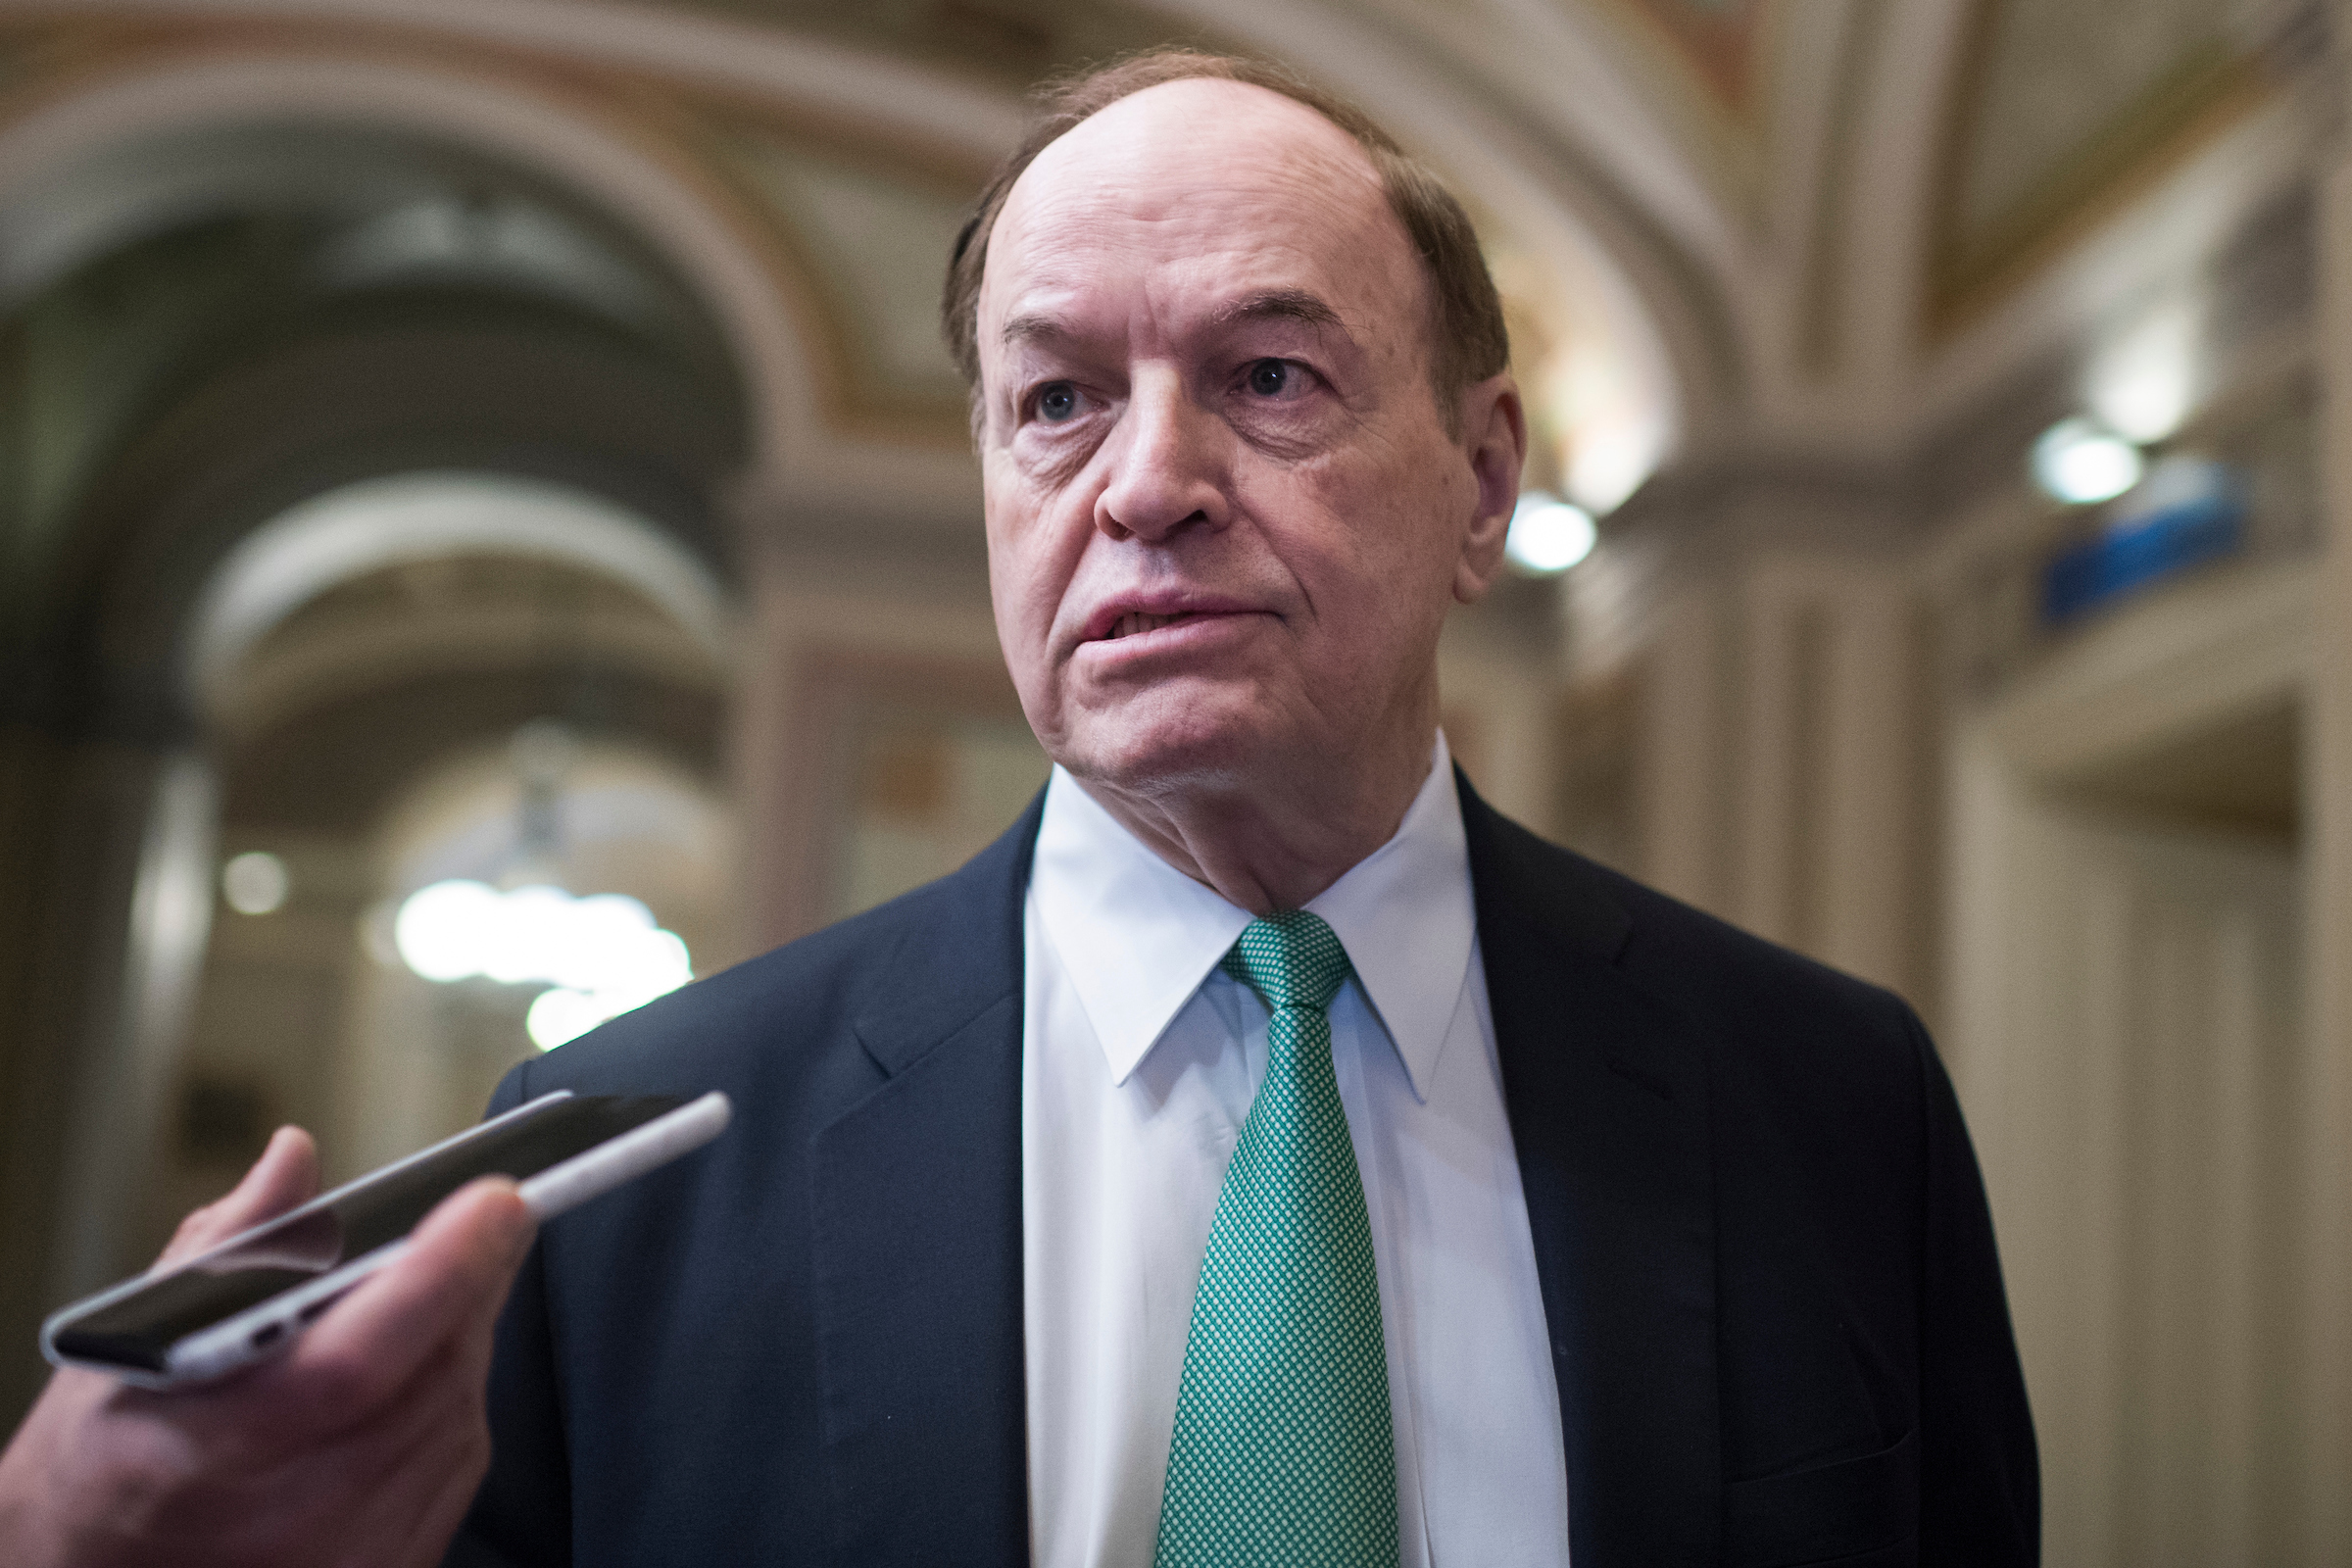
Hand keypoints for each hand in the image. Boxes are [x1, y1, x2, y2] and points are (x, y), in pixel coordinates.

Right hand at [0, 1126, 535, 1567]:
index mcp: (212, 1446)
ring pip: (457, 1410)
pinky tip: (412, 1373)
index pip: (351, 1362)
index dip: (437, 1276)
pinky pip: (457, 1463)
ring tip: (425, 1293)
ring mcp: (348, 1553)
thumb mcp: (134, 1342)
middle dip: (466, 1280)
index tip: (495, 1200)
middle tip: (477, 1216)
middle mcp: (290, 1514)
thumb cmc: (109, 1460)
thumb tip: (294, 1158)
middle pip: (429, 1375)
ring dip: (458, 1335)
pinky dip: (449, 1401)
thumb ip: (231, 1244)